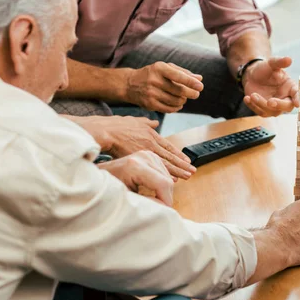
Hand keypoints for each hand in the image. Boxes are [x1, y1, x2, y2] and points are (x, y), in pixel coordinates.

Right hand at [69, 115, 195, 179]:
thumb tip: (154, 122)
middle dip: (182, 164)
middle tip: (193, 170)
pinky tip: (173, 178)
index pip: (169, 146)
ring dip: (178, 170)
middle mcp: (152, 142)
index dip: (178, 154)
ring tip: (187, 176)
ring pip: (166, 163)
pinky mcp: (140, 158)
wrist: (107, 131)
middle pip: (171, 156)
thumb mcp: (135, 120)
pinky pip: (156, 167)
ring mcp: (147, 150)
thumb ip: (147, 122)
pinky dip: (166, 173)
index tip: (187, 160)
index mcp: (151, 134)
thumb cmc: (117, 126)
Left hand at [98, 151, 173, 205]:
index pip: (163, 184)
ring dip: (164, 191)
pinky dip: (162, 184)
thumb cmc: (108, 188)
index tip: (164, 212)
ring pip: (168, 177)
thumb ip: (147, 203)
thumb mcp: (127, 198)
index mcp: (136, 166)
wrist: (100, 175)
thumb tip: (166, 208)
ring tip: (152, 199)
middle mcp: (144, 156)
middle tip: (157, 208)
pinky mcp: (151, 155)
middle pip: (168, 180)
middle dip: (166, 197)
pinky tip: (152, 190)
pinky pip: (165, 173)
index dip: (166, 200)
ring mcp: (148, 154)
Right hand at [126, 62, 203, 112]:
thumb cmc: (152, 74)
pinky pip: (169, 109)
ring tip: (184, 98)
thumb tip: (199, 78)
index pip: (178, 76)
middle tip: (196, 94)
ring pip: (175, 101)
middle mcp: (154, 80)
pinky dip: (177, 107)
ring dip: (183, 101)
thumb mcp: (165, 68)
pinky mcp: (149, 104)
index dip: (191, 82)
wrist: (130, 84)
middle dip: (191, 94)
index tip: (201, 86)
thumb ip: (183, 72)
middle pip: (179, 91)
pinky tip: (178, 104)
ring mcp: (151, 93)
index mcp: (159, 68)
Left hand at [242, 57, 299, 116]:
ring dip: (261, 104)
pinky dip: (253, 106)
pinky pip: (260, 112)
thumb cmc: (265, 69)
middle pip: (286, 106)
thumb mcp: (271, 63)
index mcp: (290, 87)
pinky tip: (247, 98)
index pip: (296, 94)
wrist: (252, 75)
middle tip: (270, 101)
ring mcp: (274, 106)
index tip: (297, 104)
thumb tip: (288, 59)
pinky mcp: (264, 109)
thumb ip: (280, 62)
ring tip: (252, 95)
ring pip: (271, 111)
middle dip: (278, 105)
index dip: (298, 99)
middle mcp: (285, 98)